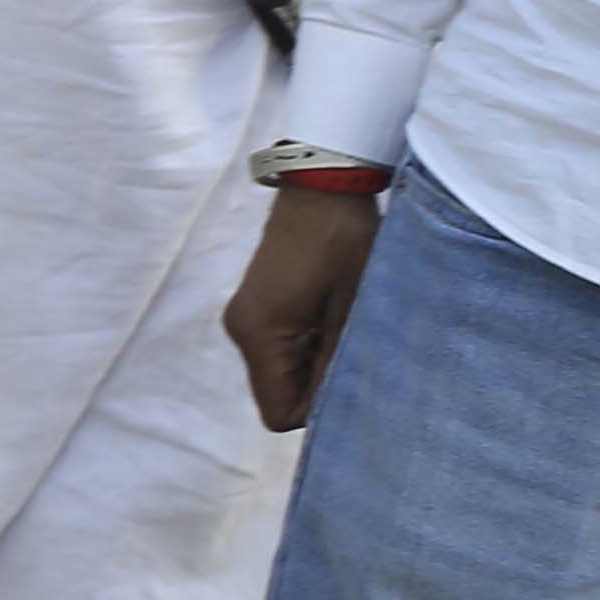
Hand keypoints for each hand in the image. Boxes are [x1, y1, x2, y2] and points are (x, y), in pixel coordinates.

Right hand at [224, 185, 382, 428]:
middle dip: (318, 389)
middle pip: (278, 395)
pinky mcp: (255, 305)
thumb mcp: (352, 310)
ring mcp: (244, 317)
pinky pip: (279, 349)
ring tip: (347, 330)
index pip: (280, 413)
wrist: (322, 186)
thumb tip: (338, 413)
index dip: (320, 411)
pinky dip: (307, 348)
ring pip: (280, 373)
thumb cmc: (344, 243)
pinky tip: (333, 319)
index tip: (355, 382)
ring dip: (315, 366)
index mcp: (260, 334)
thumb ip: (338, 366)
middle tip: (358, 355)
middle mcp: (241, 330)